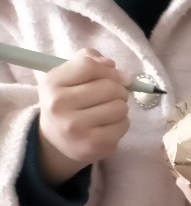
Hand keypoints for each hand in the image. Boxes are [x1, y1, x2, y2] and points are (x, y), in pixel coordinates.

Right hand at [36, 49, 130, 184]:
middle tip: (112, 96)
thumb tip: (111, 64)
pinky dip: (122, 122)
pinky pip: (124, 124)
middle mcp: (59, 105)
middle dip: (119, 89)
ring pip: (120, 107)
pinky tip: (108, 125)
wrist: (56, 140)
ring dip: (120, 107)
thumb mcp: (67, 77)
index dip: (109, 70)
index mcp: (52, 83)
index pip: (89, 66)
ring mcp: (76, 127)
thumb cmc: (67, 102)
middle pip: (110, 87)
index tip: (115, 76)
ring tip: (108, 111)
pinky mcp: (94, 144)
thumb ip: (87, 61)